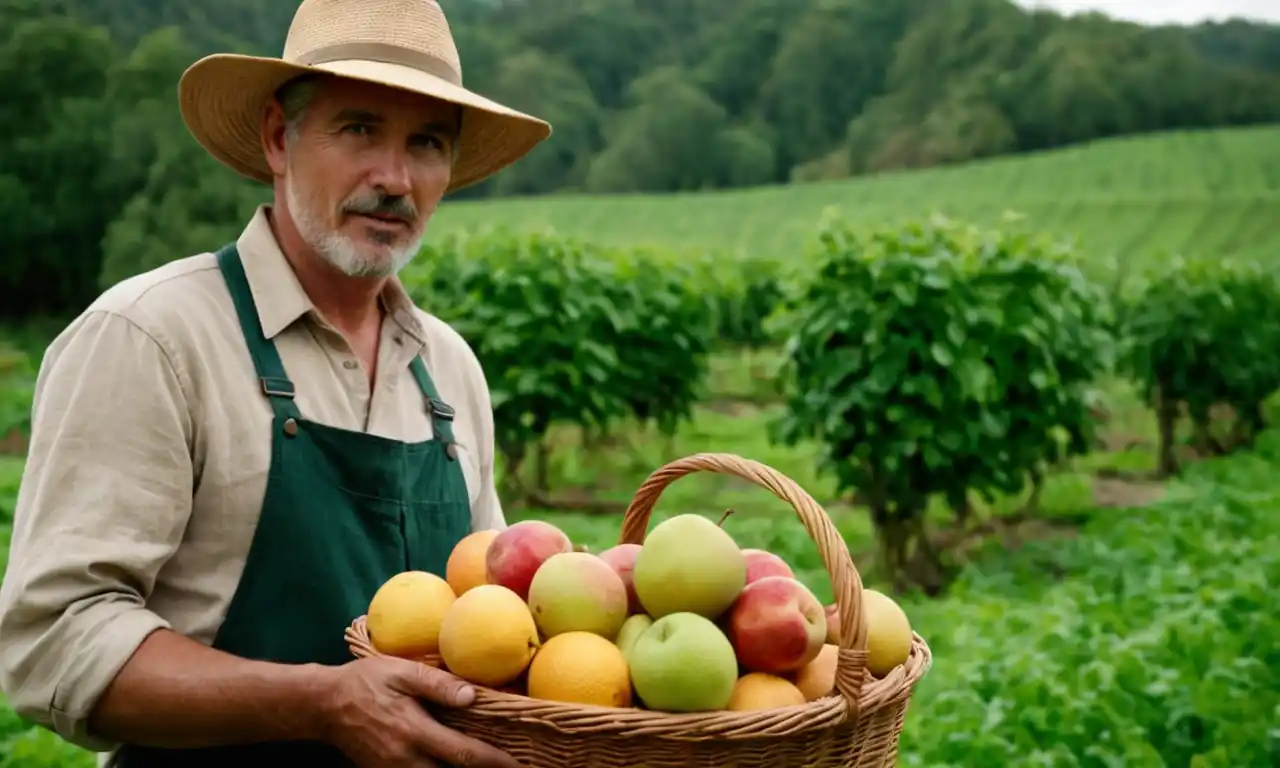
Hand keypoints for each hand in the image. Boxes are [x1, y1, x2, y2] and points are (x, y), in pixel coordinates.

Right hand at [319, 656, 524, 767]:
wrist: (323, 704)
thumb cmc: (365, 682)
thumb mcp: (401, 672)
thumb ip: (438, 685)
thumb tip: (473, 696)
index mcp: (414, 732)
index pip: (464, 754)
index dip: (495, 762)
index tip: (519, 765)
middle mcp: (406, 760)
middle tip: (512, 766)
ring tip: (486, 764)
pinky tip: (451, 763)